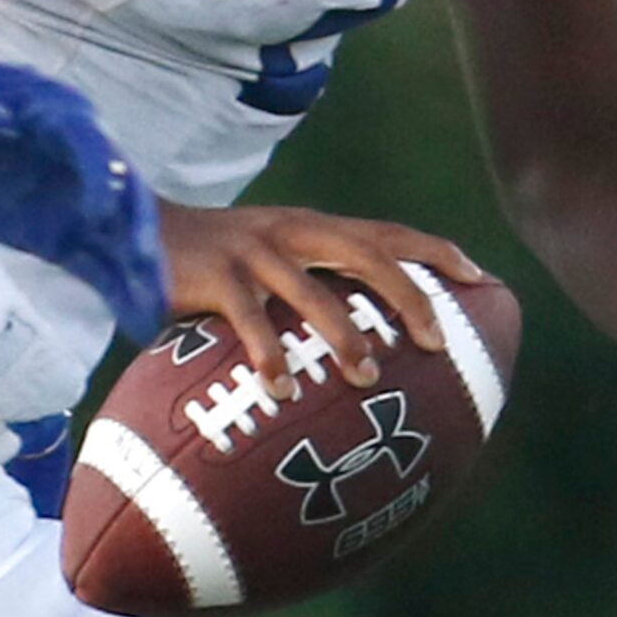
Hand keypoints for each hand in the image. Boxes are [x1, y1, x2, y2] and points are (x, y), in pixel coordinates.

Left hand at [0, 39, 168, 342]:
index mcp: (57, 115)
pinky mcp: (59, 233)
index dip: (99, 172)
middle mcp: (78, 158)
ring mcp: (71, 199)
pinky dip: (117, 286)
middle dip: (136, 228)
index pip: (88, 142)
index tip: (100, 208)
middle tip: (148, 267)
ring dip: (137, 267)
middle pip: (119, 191)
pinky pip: (95, 261)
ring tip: (156, 306)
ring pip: (115, 232)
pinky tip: (138, 316)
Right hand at [158, 202, 485, 400]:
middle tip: (436, 343)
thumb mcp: (270, 261)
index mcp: (313, 226)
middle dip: (407, 295)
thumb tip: (359, 348)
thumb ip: (308, 289)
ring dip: (343, 334)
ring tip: (367, 377)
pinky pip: (249, 317)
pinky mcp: (215, 275)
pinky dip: (269, 353)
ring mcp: (254, 249)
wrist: (136, 228)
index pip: (388, 232)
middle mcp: (293, 229)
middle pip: (366, 253)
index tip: (480, 279)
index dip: (436, 252)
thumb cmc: (212, 261)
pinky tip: (282, 390)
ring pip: (313, 288)